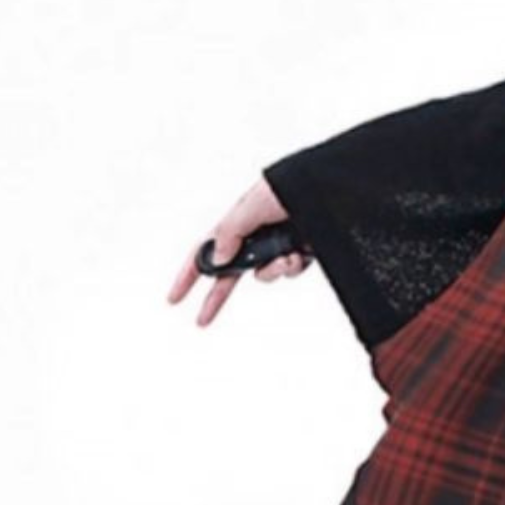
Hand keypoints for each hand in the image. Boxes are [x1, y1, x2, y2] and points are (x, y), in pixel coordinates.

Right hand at [167, 175, 313, 328]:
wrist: (330, 189)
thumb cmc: (291, 185)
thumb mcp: (253, 204)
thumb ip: (232, 231)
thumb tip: (217, 259)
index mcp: (238, 222)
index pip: (206, 251)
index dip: (189, 274)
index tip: (175, 297)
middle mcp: (255, 235)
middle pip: (230, 273)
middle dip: (217, 296)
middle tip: (202, 319)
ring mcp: (277, 245)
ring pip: (265, 274)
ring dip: (273, 272)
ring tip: (286, 257)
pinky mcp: (299, 251)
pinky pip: (288, 271)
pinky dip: (292, 267)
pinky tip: (300, 254)